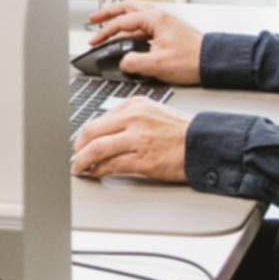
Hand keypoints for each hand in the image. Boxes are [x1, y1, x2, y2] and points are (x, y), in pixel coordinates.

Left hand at [71, 98, 189, 183]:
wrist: (204, 143)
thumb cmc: (181, 131)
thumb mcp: (153, 112)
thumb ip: (129, 118)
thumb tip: (104, 133)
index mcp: (135, 105)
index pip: (98, 119)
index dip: (83, 135)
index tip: (79, 144)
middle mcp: (134, 119)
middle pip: (91, 132)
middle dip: (78, 148)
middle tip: (74, 157)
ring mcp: (138, 139)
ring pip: (97, 149)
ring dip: (83, 161)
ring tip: (79, 168)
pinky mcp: (144, 159)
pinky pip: (112, 165)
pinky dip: (99, 171)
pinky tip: (95, 173)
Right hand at [82, 0, 204, 84]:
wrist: (214, 61)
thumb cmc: (193, 60)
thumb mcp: (158, 65)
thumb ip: (134, 62)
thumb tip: (123, 62)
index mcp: (155, 19)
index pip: (122, 22)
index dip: (105, 32)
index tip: (94, 40)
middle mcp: (159, 16)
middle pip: (127, 8)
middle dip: (108, 13)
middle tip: (94, 19)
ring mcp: (164, 22)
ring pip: (136, 13)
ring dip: (120, 17)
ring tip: (108, 23)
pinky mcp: (169, 30)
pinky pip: (144, 23)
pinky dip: (132, 26)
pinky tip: (129, 35)